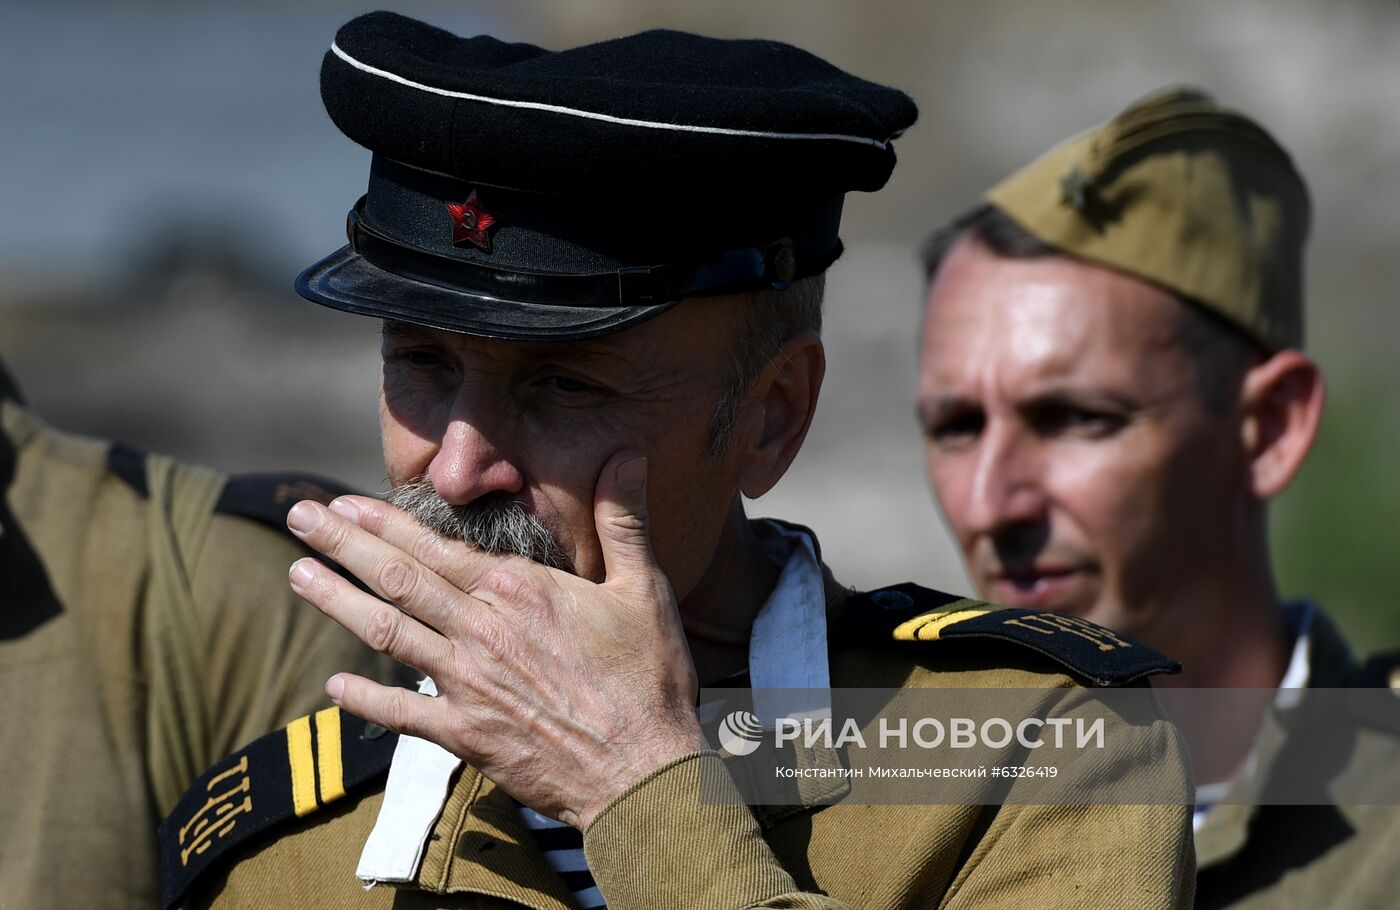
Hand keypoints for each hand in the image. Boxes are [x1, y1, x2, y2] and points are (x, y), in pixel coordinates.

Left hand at [284, 451, 707, 828]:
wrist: (643, 772)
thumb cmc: (648, 679)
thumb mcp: (644, 589)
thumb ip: (625, 519)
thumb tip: (627, 453)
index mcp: (518, 591)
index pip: (434, 546)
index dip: (383, 522)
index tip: (343, 502)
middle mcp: (480, 631)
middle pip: (396, 579)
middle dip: (341, 545)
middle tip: (298, 516)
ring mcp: (467, 685)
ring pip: (387, 634)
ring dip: (337, 602)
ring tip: (297, 574)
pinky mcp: (466, 735)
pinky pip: (402, 714)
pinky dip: (365, 699)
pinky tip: (334, 685)